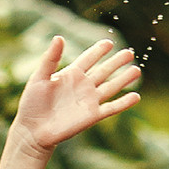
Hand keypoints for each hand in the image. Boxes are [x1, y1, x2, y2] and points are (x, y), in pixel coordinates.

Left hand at [11, 35, 141, 152]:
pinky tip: (135, 97)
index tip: (109, 43)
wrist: (32, 131)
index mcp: (71, 74)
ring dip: (124, 79)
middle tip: (130, 52)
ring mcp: (89, 101)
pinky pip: (111, 108)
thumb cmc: (32, 104)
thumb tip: (59, 37)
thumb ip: (50, 59)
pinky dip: (123, 103)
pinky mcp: (92, 116)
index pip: (88, 58)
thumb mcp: (39, 78)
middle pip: (104, 70)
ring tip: (137, 70)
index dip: (98, 50)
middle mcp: (83, 86)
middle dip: (117, 61)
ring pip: (111, 87)